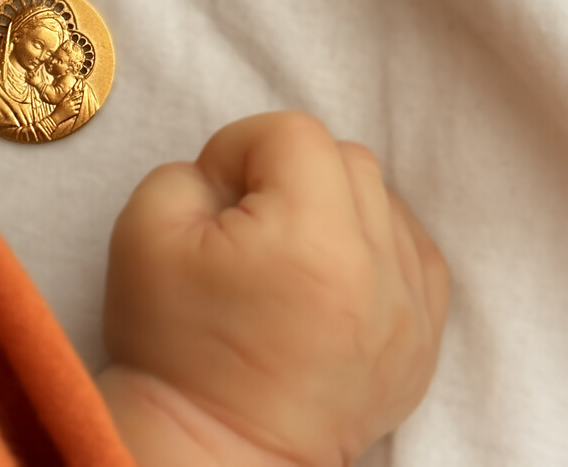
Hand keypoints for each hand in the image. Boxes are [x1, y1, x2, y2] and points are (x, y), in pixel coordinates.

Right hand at [51, 86, 82, 122]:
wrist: (56, 116)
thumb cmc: (58, 108)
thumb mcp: (62, 101)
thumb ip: (67, 96)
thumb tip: (70, 90)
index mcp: (67, 100)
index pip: (75, 96)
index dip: (78, 95)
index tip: (81, 94)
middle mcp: (70, 103)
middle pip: (78, 100)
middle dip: (80, 100)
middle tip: (81, 100)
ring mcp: (72, 108)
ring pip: (79, 106)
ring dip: (79, 106)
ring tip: (78, 106)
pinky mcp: (73, 113)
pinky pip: (78, 111)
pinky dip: (78, 111)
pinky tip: (77, 111)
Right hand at [102, 112, 449, 466]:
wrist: (213, 452)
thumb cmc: (173, 346)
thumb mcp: (144, 231)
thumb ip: (189, 170)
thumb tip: (236, 173)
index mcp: (310, 237)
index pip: (292, 133)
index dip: (241, 147)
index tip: (217, 193)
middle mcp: (377, 267)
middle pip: (347, 157)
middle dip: (289, 170)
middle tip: (249, 219)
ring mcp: (412, 308)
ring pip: (383, 199)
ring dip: (333, 203)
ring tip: (289, 250)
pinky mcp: (424, 338)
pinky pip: (413, 249)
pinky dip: (371, 242)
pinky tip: (329, 272)